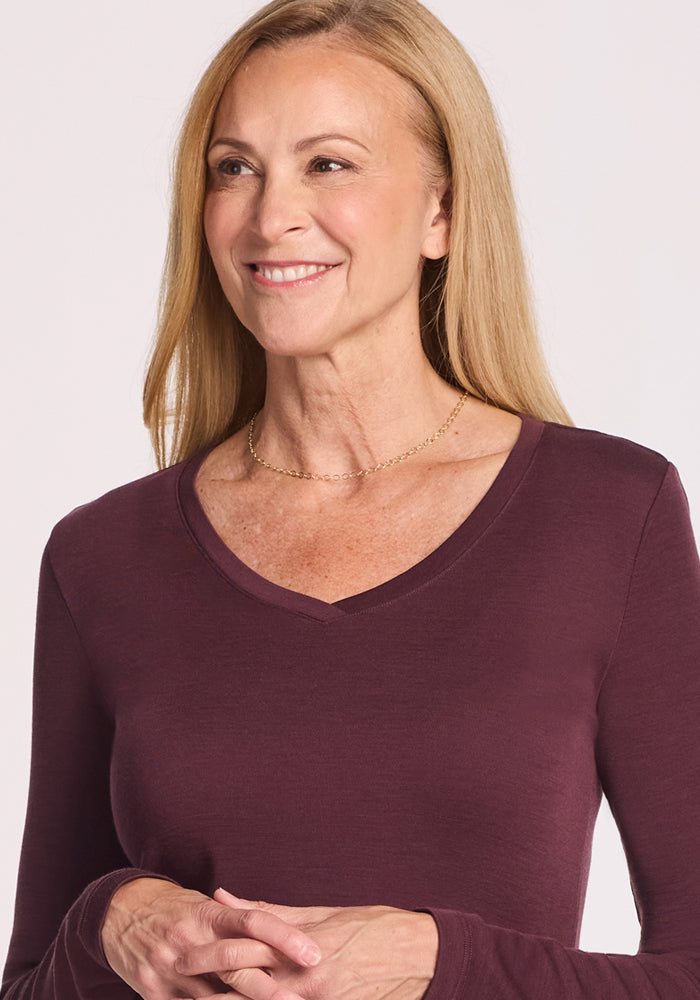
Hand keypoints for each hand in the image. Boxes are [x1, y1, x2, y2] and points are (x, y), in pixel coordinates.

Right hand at [101, 878, 320, 999]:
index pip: (254, 921)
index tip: (314, 953)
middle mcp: (190, 940)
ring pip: (213, 999)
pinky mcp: (153, 991)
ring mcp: (169, 968)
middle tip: (301, 998)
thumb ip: (236, 918)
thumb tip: (282, 929)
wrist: (118, 911)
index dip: (286, 937)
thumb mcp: (204, 905)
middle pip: (237, 966)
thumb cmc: (173, 907)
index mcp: (207, 912)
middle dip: (271, 988)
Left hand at [176, 889, 438, 999]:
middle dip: (211, 990)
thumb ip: (269, 910)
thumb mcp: (321, 911)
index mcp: (301, 945)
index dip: (209, 954)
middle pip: (245, 989)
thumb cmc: (373, 925)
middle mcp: (307, 980)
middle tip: (180, 979)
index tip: (182, 955)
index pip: (243, 950)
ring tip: (203, 999)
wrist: (421, 954)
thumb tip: (224, 895)